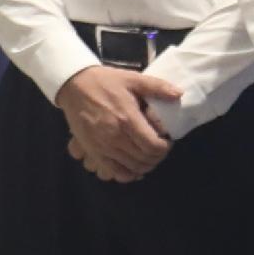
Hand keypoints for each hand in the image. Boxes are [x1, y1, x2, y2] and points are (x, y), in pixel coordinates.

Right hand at [58, 64, 179, 182]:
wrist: (74, 85)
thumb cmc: (105, 82)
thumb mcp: (132, 79)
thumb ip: (157, 87)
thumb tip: (179, 94)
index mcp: (127, 119)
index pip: (152, 146)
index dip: (165, 148)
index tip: (167, 142)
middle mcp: (115, 137)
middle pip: (144, 159)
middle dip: (157, 157)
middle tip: (160, 148)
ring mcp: (102, 147)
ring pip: (131, 167)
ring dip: (145, 166)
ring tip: (149, 156)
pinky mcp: (93, 151)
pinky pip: (114, 172)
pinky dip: (128, 174)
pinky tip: (135, 169)